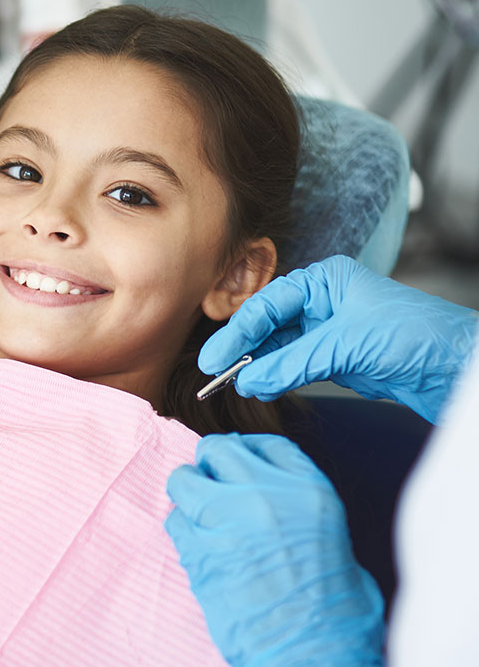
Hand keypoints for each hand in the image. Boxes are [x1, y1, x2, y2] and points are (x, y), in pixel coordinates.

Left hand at [166, 434, 384, 666]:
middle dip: (210, 465)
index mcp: (306, 489)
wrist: (314, 648)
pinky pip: (175, 523)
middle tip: (211, 485)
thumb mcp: (329, 531)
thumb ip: (293, 498)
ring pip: (184, 481)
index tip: (236, 462)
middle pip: (217, 450)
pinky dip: (183, 532)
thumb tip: (256, 482)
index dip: (245, 450)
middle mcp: (263, 495)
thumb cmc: (333, 601)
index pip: (265, 444)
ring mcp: (226, 520)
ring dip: (189, 496)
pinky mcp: (198, 550)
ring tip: (202, 518)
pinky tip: (201, 548)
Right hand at [200, 255, 476, 422]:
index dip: (237, 332)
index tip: (214, 358)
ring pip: (280, 348)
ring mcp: (331, 332)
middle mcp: (324, 302)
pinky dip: (277, 378)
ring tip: (235, 383)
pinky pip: (296, 367)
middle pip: (269, 324)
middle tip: (213, 372)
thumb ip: (294, 362)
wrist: (458, 367)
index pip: (267, 304)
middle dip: (242, 348)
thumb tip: (250, 381)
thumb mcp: (347, 344)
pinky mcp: (339, 360)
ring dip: (258, 366)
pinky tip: (261, 387)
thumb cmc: (418, 336)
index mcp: (326, 280)